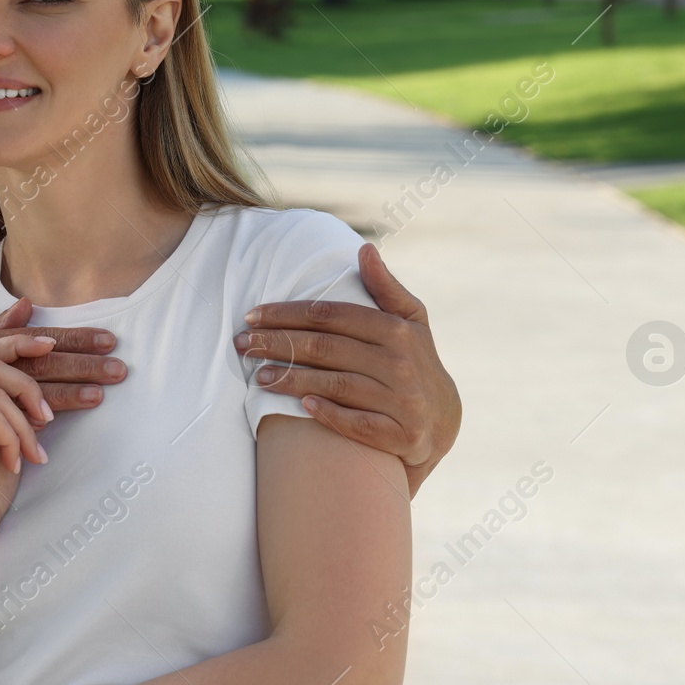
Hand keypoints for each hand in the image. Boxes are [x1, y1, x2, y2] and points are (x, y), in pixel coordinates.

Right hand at [0, 334, 52, 559]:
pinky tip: (14, 464)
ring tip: (34, 454)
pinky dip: (11, 438)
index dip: (18, 342)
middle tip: (50, 417)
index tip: (52, 344)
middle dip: (30, 382)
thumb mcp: (10, 440)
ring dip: (25, 424)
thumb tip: (48, 371)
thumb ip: (19, 406)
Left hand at [235, 244, 460, 496]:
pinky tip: (301, 406)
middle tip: (241, 345)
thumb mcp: (409, 319)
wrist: (444, 419)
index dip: (286, 314)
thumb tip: (364, 249)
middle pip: (325, 349)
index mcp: (395, 328)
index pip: (329, 316)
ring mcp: (401, 400)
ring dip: (292, 380)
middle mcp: (399, 362)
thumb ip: (384, 286)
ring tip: (258, 376)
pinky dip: (329, 414)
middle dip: (277, 344)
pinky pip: (358, 424)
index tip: (252, 316)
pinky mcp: (400, 435)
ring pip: (336, 385)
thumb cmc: (414, 358)